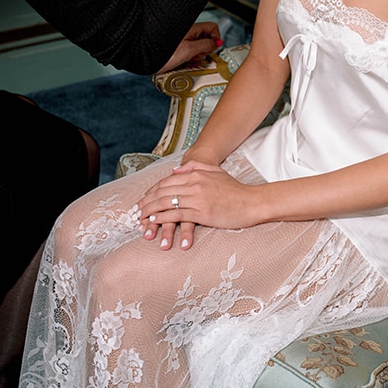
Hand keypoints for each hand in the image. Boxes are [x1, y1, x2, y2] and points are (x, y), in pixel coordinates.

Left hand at [136, 162, 258, 250]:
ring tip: (140, 217)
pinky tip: (154, 220)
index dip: (152, 190)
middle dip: (146, 201)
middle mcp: (194, 184)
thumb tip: (176, 169)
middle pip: (163, 191)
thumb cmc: (235, 190)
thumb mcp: (215, 171)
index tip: (143, 198)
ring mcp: (197, 198)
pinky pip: (176, 214)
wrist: (252, 202)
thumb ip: (195, 167)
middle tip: (135, 210)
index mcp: (196, 174)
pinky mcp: (202, 213)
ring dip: (150, 210)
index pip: (166, 181)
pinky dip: (162, 217)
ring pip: (166, 203)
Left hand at [157, 20, 222, 73]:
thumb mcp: (190, 50)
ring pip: (198, 45)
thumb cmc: (163, 53)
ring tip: (187, 59)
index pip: (212, 27)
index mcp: (192, 28)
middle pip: (206, 37)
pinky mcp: (177, 46)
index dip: (215, 38)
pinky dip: (189, 56)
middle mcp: (187, 31)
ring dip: (196, 54)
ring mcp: (182, 38)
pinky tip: (182, 60)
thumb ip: (206, 45)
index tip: (211, 49)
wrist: (146, 58)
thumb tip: (218, 42)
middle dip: (204, 49)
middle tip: (195, 56)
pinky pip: (189, 49)